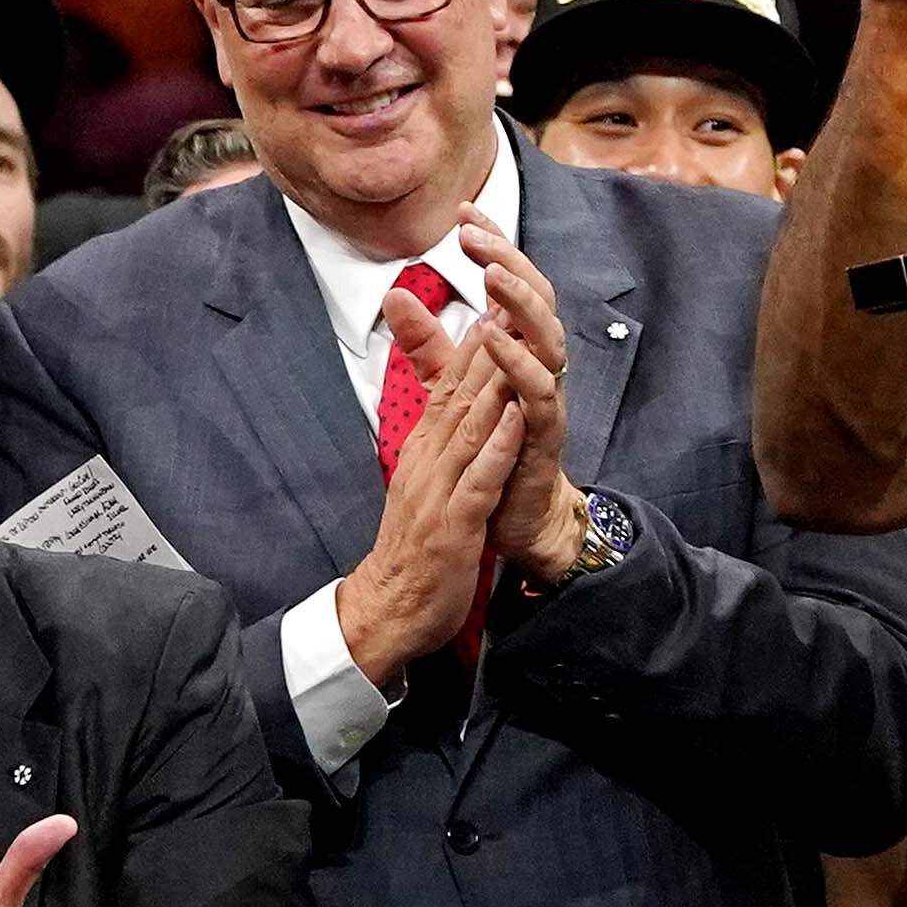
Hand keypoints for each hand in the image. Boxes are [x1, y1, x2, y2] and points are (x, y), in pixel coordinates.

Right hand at [336, 332, 524, 689]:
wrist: (390, 609)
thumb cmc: (416, 546)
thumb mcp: (424, 482)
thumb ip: (439, 440)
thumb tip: (453, 401)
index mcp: (423, 451)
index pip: (450, 386)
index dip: (476, 343)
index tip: (501, 299)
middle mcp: (427, 461)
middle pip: (458, 394)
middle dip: (488, 345)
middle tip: (512, 296)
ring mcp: (438, 491)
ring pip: (468, 427)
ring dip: (494, 382)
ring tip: (517, 340)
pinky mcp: (453, 524)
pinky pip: (477, 479)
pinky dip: (496, 447)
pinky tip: (514, 418)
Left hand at [451, 208, 587, 575]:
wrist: (514, 516)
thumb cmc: (494, 447)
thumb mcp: (453, 386)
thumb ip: (428, 344)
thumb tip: (394, 295)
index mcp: (520, 347)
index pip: (511, 284)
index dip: (494, 246)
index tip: (464, 211)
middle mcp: (540, 363)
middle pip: (536, 297)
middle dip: (508, 260)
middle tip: (474, 232)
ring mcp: (546, 395)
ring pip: (547, 336)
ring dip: (521, 303)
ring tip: (491, 274)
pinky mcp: (546, 432)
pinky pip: (541, 391)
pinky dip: (520, 365)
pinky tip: (496, 340)